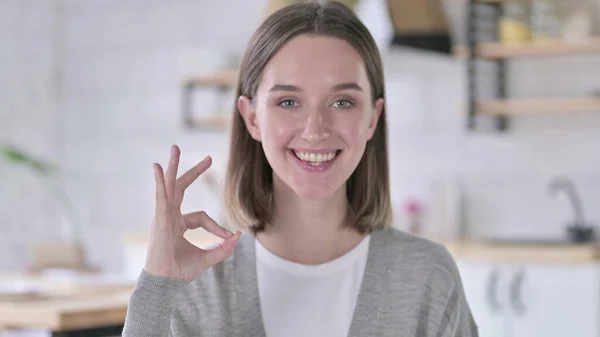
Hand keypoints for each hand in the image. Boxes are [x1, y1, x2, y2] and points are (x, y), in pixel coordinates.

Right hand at [144, 145, 240, 281]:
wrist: (165, 284)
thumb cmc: (180, 272)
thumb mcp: (208, 258)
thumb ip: (224, 248)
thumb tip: (239, 235)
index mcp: (178, 224)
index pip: (202, 217)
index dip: (218, 227)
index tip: (229, 237)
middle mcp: (169, 216)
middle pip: (181, 188)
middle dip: (194, 172)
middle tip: (209, 158)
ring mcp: (163, 216)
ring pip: (169, 186)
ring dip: (173, 166)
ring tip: (175, 148)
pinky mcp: (160, 219)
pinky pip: (160, 196)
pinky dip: (159, 181)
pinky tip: (156, 167)